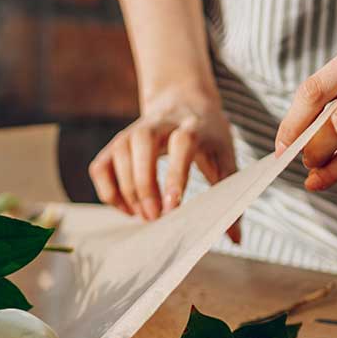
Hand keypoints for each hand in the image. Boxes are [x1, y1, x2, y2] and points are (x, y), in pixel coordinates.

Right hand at [89, 87, 238, 235]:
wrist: (183, 99)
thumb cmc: (207, 134)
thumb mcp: (225, 156)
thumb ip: (229, 193)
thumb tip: (236, 238)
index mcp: (192, 125)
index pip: (182, 143)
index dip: (175, 174)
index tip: (172, 206)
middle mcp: (158, 124)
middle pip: (142, 143)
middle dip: (144, 184)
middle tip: (154, 218)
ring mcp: (132, 132)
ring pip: (119, 153)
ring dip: (126, 190)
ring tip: (143, 216)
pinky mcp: (115, 144)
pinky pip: (100, 167)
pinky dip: (108, 192)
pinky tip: (127, 208)